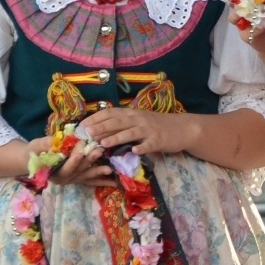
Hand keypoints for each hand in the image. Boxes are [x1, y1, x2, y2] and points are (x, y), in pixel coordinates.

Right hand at [27, 134, 111, 186]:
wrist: (33, 160)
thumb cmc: (34, 152)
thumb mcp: (35, 146)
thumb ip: (44, 145)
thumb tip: (53, 140)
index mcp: (52, 172)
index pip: (63, 169)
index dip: (71, 162)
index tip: (79, 154)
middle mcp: (63, 179)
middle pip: (77, 171)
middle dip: (88, 162)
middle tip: (98, 152)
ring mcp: (72, 179)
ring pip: (86, 176)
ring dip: (98, 172)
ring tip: (109, 169)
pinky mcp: (79, 178)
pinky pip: (91, 180)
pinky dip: (103, 181)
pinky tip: (115, 181)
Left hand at [79, 107, 197, 157]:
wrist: (182, 128)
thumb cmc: (157, 126)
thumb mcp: (139, 121)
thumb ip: (122, 124)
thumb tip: (99, 130)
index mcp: (132, 114)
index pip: (110, 113)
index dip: (96, 118)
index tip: (82, 125)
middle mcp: (139, 119)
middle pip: (118, 121)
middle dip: (102, 127)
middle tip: (87, 133)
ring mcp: (149, 130)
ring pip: (131, 132)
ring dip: (117, 137)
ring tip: (104, 143)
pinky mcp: (159, 140)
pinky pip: (149, 144)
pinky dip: (142, 147)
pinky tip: (135, 151)